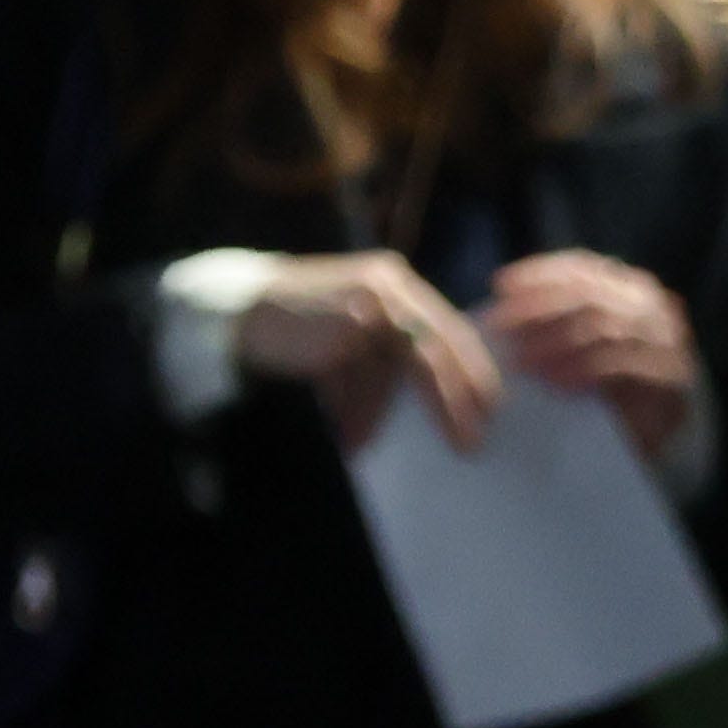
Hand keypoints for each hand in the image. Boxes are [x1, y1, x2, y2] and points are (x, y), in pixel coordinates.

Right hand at [225, 249, 505, 454]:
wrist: (237, 311)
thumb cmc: (297, 326)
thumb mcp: (353, 327)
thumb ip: (389, 348)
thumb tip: (435, 399)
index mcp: (395, 284)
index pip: (449, 330)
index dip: (473, 372)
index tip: (490, 409)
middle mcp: (386, 288)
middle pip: (433, 352)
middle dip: (452, 402)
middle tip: (468, 443)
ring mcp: (362, 306)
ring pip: (388, 375)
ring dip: (374, 415)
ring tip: (359, 442)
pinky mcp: (338, 328)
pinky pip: (357, 381)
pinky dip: (351, 411)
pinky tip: (340, 430)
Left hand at [482, 248, 700, 463]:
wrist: (647, 431)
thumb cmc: (598, 384)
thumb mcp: (571, 344)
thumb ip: (550, 322)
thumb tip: (496, 311)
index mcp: (626, 288)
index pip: (583, 269)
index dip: (540, 274)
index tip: (501, 286)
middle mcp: (650, 306)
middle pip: (590, 296)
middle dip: (539, 308)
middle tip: (499, 326)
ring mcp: (666, 339)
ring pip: (607, 328)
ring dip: (556, 342)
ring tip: (520, 361)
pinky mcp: (672, 377)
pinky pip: (625, 367)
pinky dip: (586, 371)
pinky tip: (556, 384)